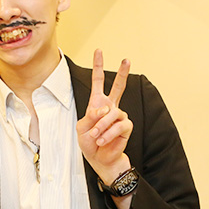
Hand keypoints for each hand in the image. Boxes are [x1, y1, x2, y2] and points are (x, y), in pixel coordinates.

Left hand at [76, 49, 132, 187]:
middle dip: (122, 73)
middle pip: (118, 86)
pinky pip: (118, 126)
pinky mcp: (126, 126)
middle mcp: (110, 107)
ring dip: (102, 126)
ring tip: (96, 137)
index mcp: (97, 103)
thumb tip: (105, 109)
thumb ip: (91, 116)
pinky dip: (109, 133)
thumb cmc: (89, 142)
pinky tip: (103, 140)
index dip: (98, 66)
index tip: (99, 51)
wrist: (99, 158)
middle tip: (127, 59)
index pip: (98, 81)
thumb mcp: (82, 128)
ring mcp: (119, 116)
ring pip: (112, 113)